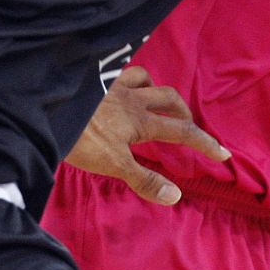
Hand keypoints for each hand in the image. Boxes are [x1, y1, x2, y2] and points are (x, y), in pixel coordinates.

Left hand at [63, 65, 228, 203]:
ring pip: (145, 79)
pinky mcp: (93, 82)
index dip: (205, 143)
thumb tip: (175, 196)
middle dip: (183, 111)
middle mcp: (132, 100)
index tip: (223, 154)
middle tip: (188, 125)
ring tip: (155, 101)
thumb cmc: (81, 138)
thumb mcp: (113, 164)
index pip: (182, 132)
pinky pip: (117, 73)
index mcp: (141, 121)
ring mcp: (112, 87)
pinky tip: (119, 87)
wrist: (46, 108)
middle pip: (169, 98)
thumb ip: (144, 178)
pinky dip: (126, 78)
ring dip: (155, 89)